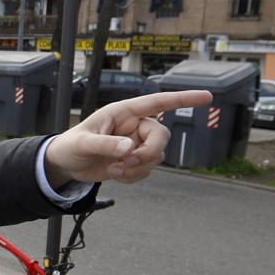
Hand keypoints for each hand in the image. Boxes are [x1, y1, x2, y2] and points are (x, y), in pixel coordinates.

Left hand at [44, 90, 212, 185]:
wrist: (66, 164)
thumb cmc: (71, 146)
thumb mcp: (83, 144)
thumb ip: (105, 144)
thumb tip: (129, 148)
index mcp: (123, 112)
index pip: (158, 102)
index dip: (183, 99)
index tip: (207, 97)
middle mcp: (134, 126)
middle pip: (162, 136)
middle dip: (148, 152)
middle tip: (127, 162)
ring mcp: (136, 144)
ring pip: (157, 156)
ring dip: (138, 167)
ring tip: (113, 169)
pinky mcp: (134, 160)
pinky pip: (147, 170)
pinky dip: (133, 177)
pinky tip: (115, 175)